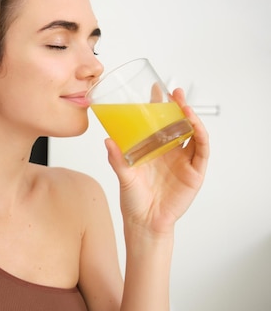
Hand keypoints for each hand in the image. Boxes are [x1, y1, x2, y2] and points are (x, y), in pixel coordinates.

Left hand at [105, 88, 209, 234]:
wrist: (144, 221)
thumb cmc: (133, 199)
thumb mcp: (123, 174)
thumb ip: (117, 158)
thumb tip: (107, 140)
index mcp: (154, 148)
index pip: (159, 122)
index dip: (159, 105)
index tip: (155, 88)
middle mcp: (171, 152)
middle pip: (179, 123)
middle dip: (179, 106)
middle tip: (174, 92)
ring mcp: (184, 161)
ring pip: (193, 133)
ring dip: (192, 118)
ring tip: (184, 105)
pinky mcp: (195, 173)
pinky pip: (202, 151)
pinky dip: (200, 136)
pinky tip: (195, 126)